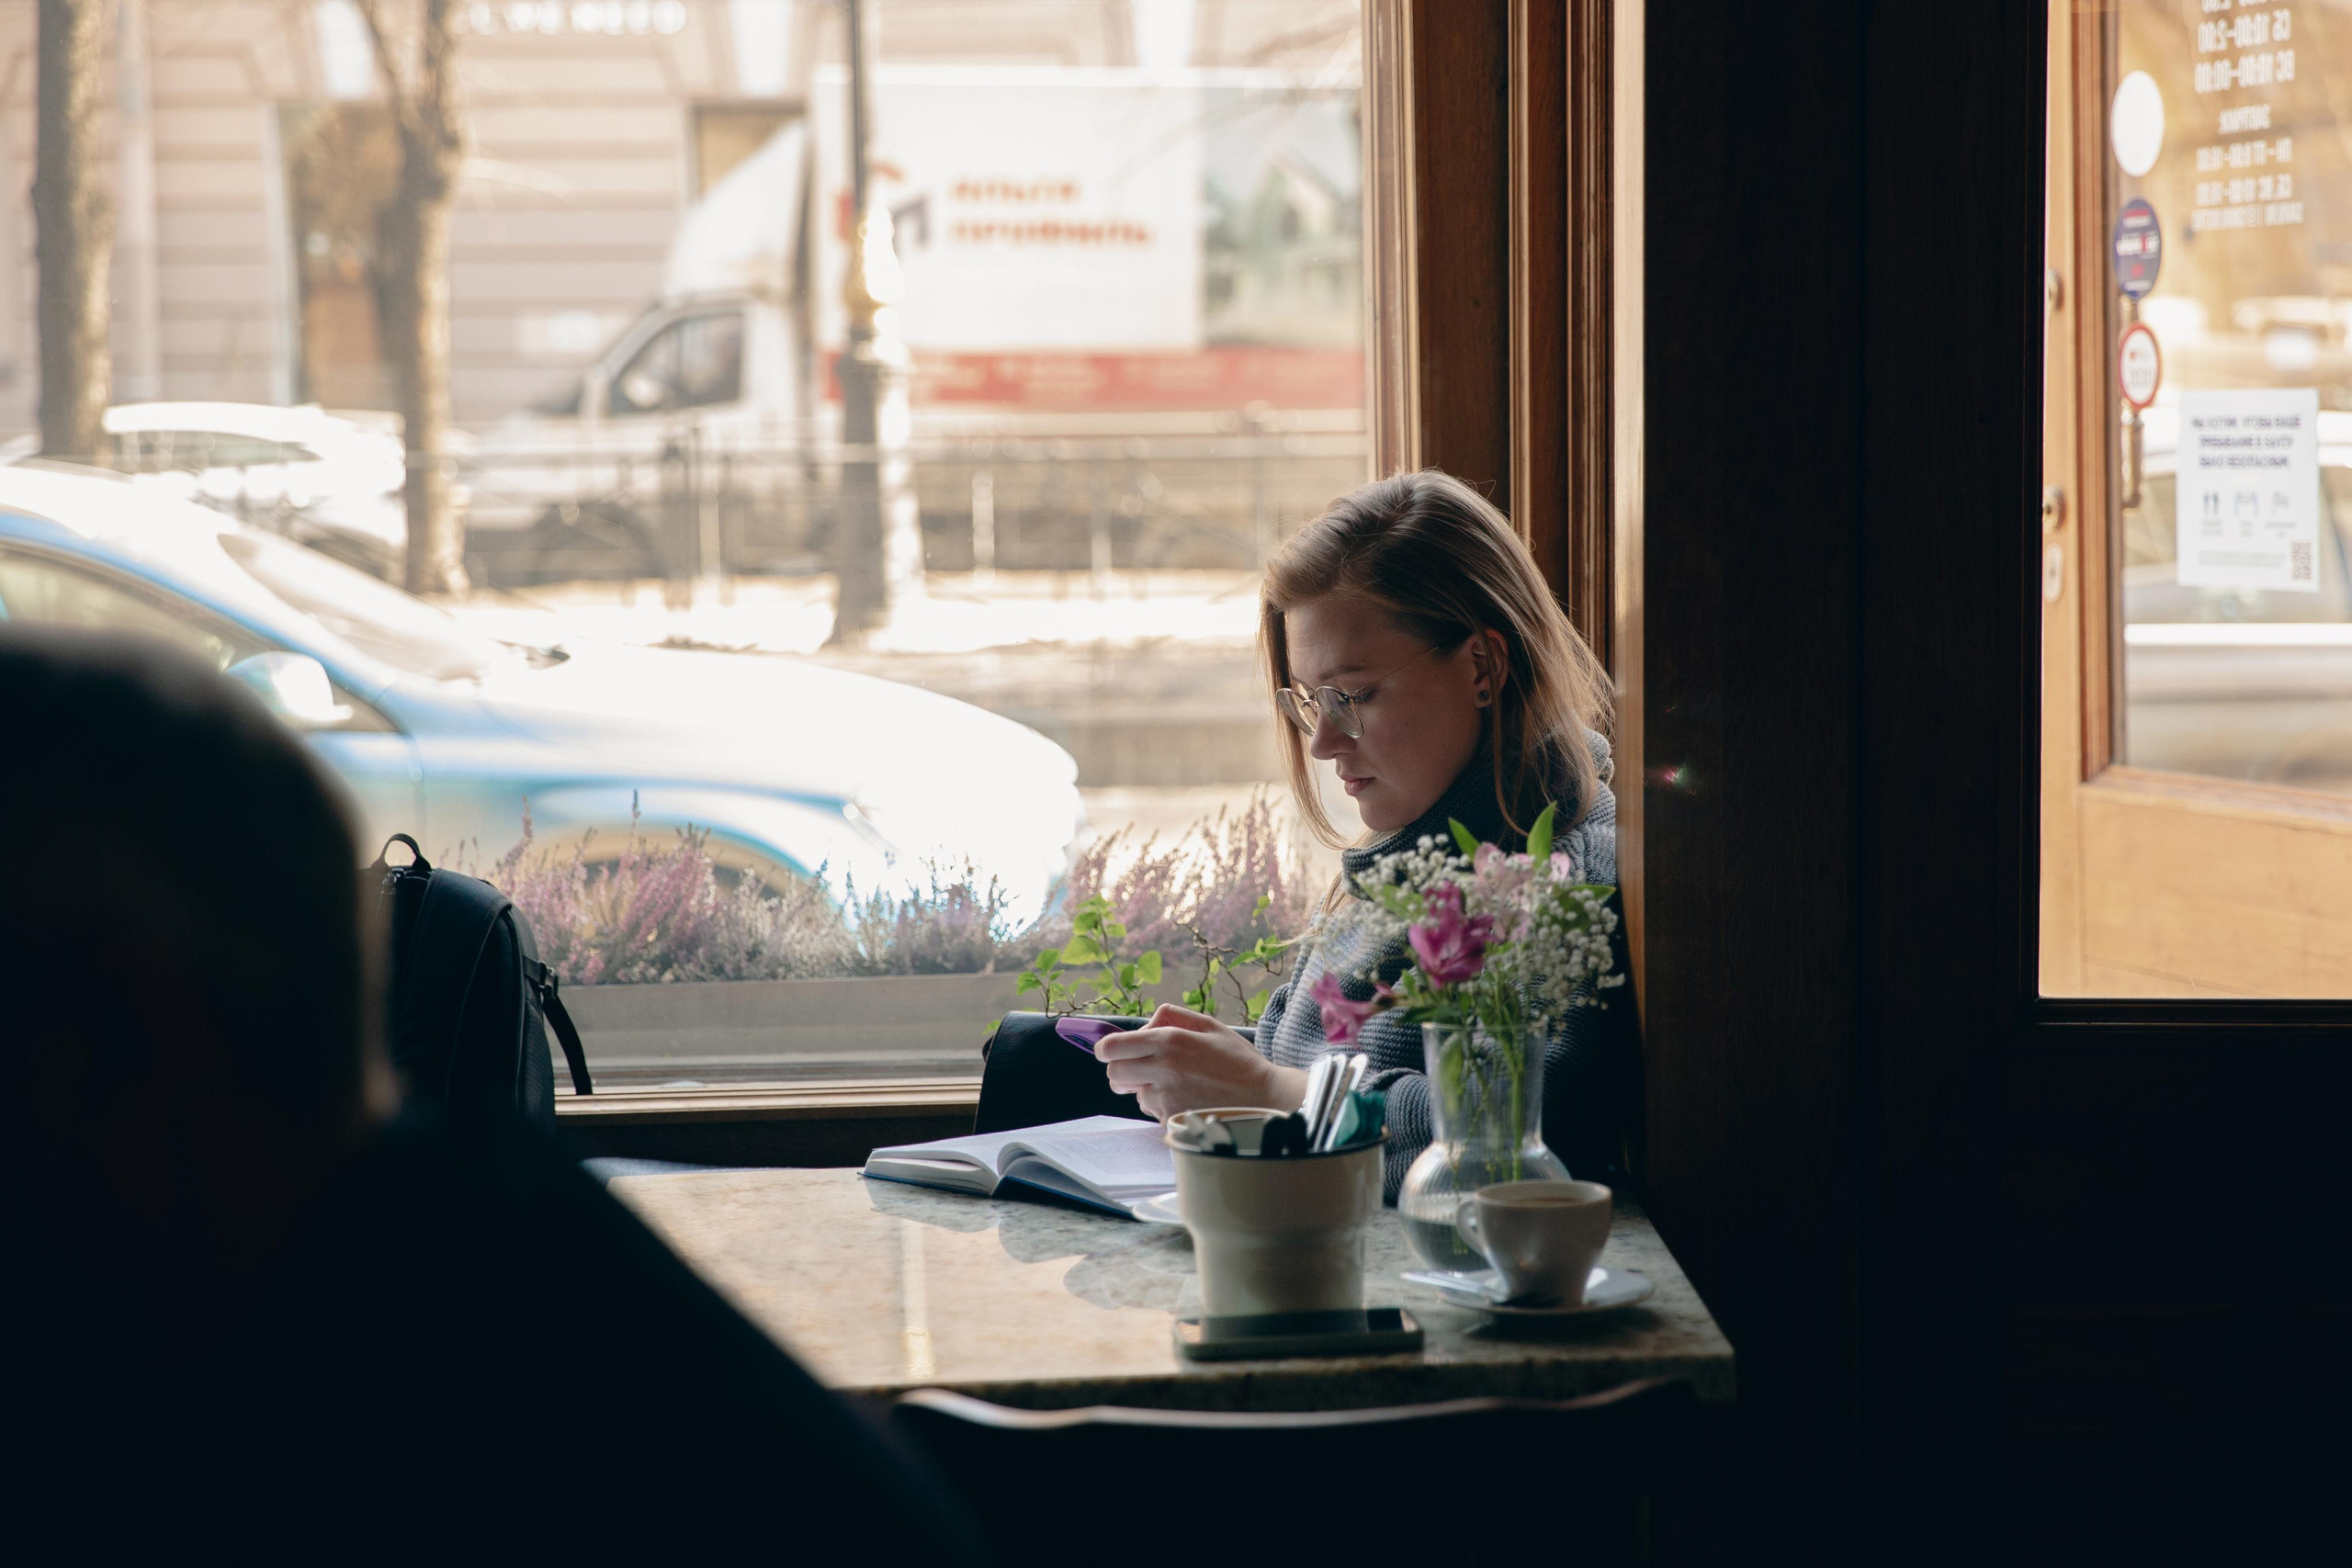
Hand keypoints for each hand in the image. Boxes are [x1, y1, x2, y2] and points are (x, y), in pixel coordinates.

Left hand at [1095, 1003, 1309, 1120]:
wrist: (1265, 1098)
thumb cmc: (1238, 1062)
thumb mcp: (1210, 1025)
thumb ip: (1173, 1016)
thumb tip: (1145, 1024)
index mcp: (1170, 1040)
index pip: (1113, 1047)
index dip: (1106, 1050)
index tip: (1110, 1052)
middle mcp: (1163, 1069)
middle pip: (1114, 1074)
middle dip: (1121, 1072)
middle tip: (1138, 1071)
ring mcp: (1167, 1098)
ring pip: (1136, 1095)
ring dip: (1147, 1090)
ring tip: (1178, 1086)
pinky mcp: (1172, 1120)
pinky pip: (1154, 1113)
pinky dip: (1164, 1108)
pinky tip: (1189, 1101)